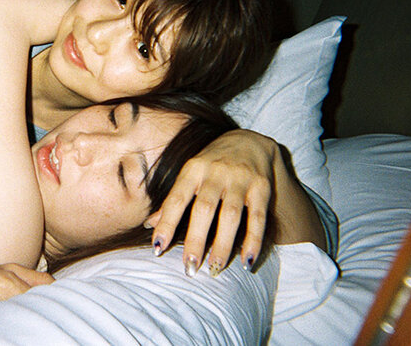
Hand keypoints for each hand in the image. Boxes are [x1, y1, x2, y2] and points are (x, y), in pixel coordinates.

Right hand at [0, 262, 54, 331]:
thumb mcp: (8, 269)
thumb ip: (36, 278)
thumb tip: (60, 290)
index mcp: (4, 281)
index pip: (36, 301)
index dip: (46, 312)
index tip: (52, 322)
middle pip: (24, 317)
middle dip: (34, 325)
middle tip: (43, 331)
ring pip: (8, 329)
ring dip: (17, 332)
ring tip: (22, 333)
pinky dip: (0, 335)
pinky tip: (4, 335)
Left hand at [147, 129, 275, 276]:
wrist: (249, 141)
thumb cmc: (211, 164)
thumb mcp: (189, 175)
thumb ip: (172, 201)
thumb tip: (148, 224)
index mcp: (192, 169)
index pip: (176, 199)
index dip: (166, 224)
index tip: (158, 249)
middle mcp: (215, 173)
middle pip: (204, 209)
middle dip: (196, 240)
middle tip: (189, 268)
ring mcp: (240, 179)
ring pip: (231, 216)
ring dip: (223, 245)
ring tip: (216, 269)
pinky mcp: (262, 187)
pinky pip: (257, 218)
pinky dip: (253, 241)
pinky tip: (246, 262)